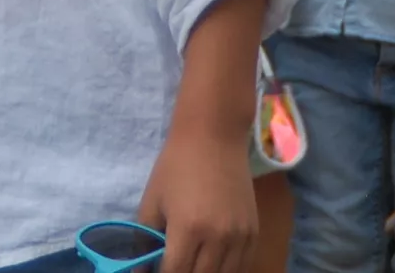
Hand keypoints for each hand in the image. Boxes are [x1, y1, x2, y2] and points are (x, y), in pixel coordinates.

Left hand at [138, 121, 256, 272]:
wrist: (214, 136)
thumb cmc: (176, 166)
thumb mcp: (152, 201)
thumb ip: (144, 239)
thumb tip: (140, 270)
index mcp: (187, 229)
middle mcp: (218, 238)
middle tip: (171, 268)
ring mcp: (240, 237)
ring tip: (190, 265)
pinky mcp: (254, 232)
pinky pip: (242, 265)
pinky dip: (226, 270)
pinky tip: (211, 264)